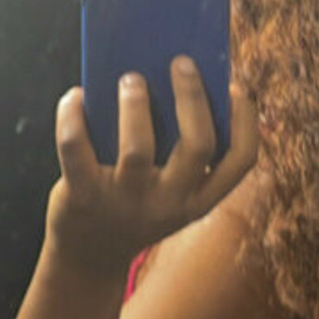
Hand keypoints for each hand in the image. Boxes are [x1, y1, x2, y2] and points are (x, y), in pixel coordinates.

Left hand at [45, 56, 258, 274]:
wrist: (89, 256)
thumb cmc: (135, 205)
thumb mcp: (171, 193)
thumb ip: (179, 153)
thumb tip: (174, 80)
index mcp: (200, 198)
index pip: (241, 161)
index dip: (246, 121)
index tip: (235, 87)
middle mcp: (170, 204)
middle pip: (197, 145)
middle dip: (192, 97)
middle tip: (180, 62)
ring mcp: (127, 203)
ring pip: (138, 149)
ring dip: (135, 105)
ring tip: (130, 78)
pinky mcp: (83, 198)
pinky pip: (76, 150)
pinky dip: (72, 117)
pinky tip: (76, 96)